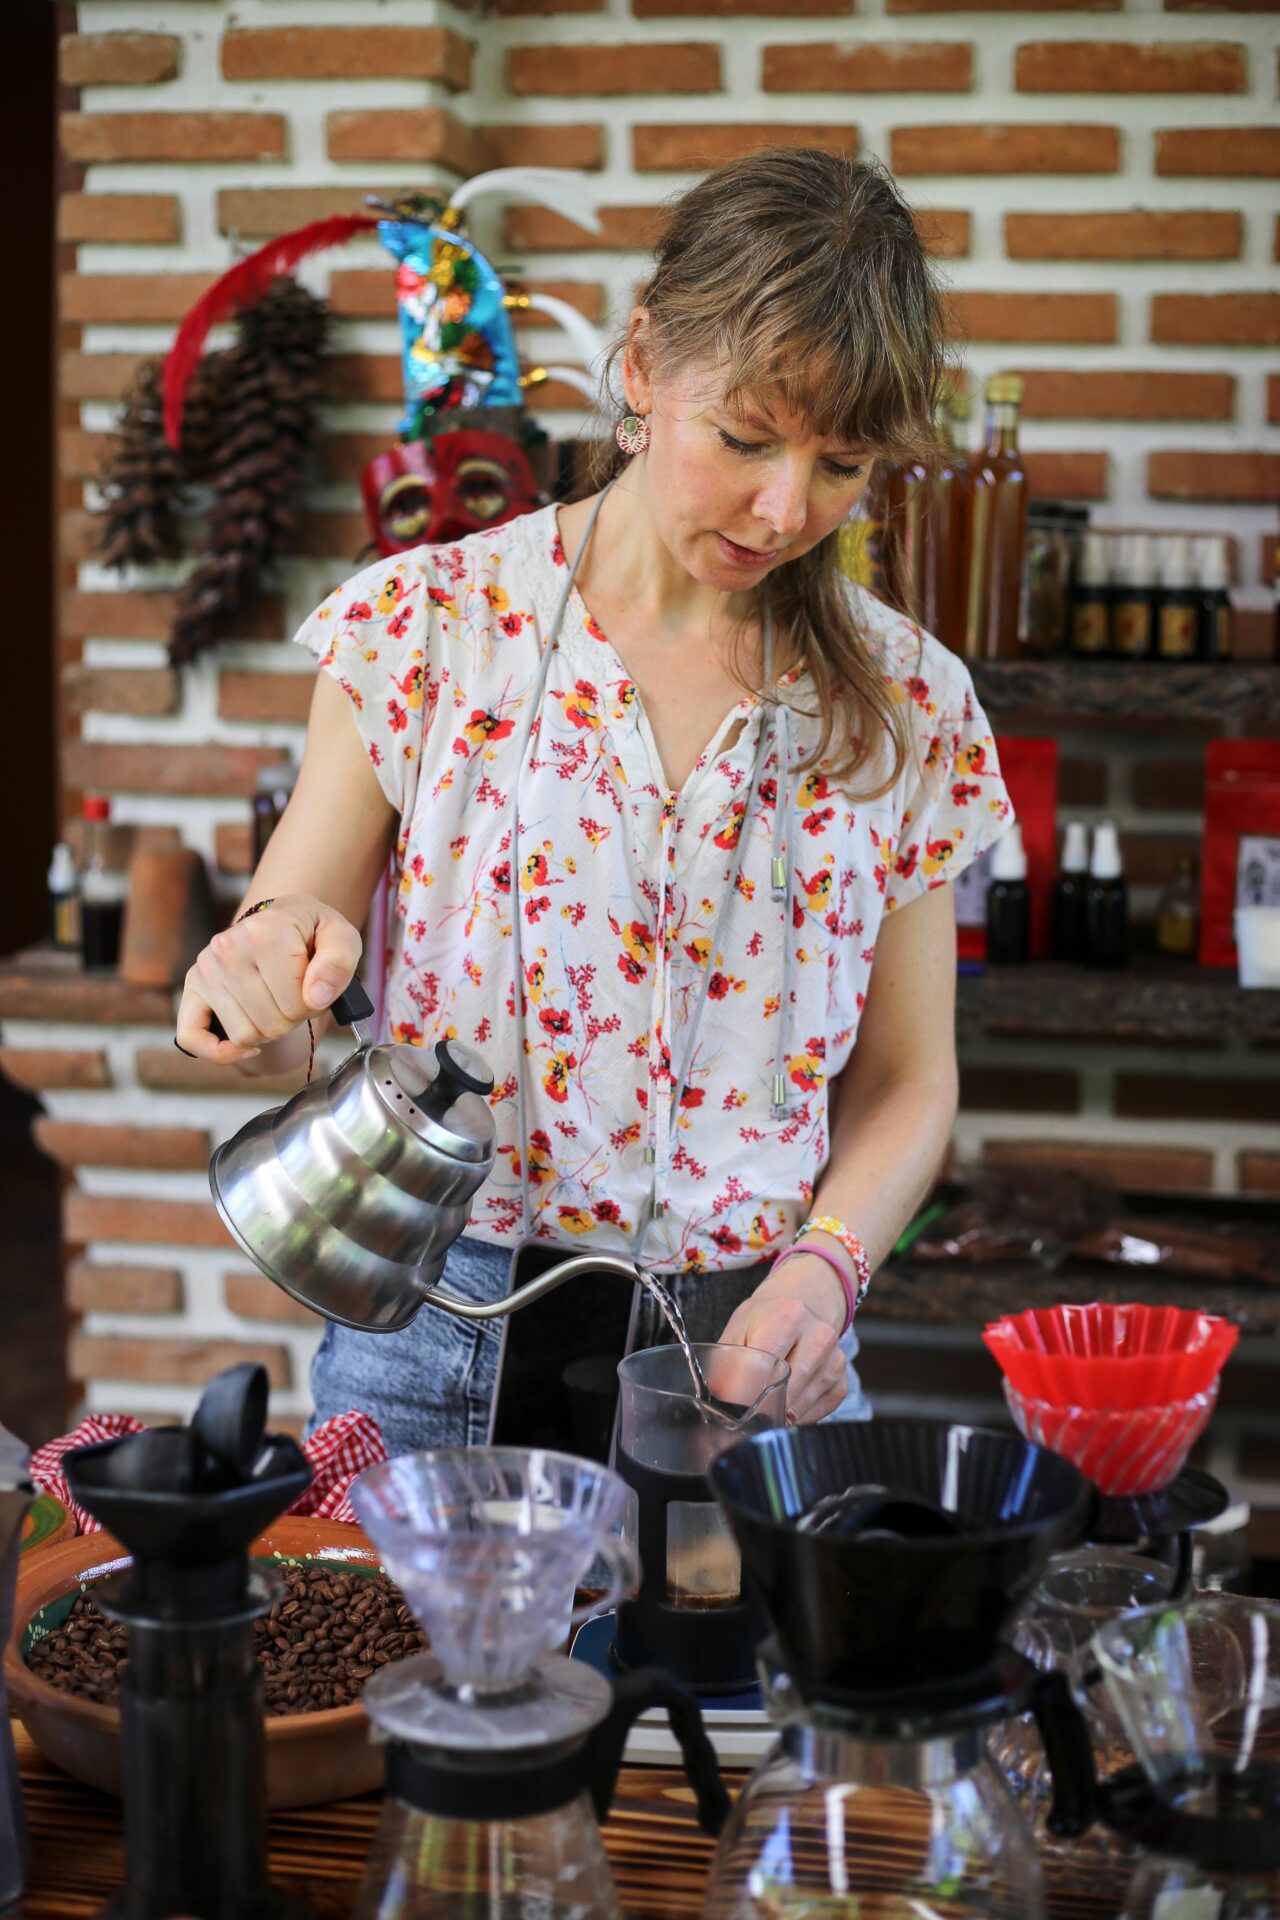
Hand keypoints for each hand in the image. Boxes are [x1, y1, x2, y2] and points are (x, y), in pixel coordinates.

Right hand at [175, 894, 361, 1063]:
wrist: (281, 921)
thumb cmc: (311, 934)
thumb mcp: (341, 938)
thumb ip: (338, 963)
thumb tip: (316, 997)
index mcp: (266, 930)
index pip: (297, 1002)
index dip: (315, 1005)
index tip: (315, 987)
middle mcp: (227, 947)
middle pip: (271, 1024)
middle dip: (292, 1019)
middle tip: (295, 996)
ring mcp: (206, 969)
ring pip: (243, 1036)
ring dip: (267, 1031)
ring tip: (274, 1003)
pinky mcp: (191, 988)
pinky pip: (192, 1038)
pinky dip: (220, 1052)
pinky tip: (244, 1046)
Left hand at [718, 1254, 849, 1424]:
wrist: (798, 1308)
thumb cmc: (763, 1321)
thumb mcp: (738, 1329)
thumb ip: (727, 1363)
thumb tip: (721, 1401)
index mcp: (788, 1315)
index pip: (764, 1367)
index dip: (743, 1393)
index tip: (730, 1407)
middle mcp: (819, 1335)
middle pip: (784, 1390)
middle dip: (760, 1406)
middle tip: (744, 1412)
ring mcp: (835, 1359)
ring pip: (799, 1407)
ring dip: (778, 1412)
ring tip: (766, 1397)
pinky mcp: (842, 1381)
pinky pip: (815, 1414)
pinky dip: (795, 1415)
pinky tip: (786, 1399)